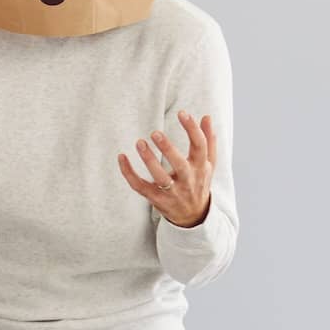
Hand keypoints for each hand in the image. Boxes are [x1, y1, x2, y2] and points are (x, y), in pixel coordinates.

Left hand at [118, 112, 217, 227]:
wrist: (194, 216)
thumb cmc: (198, 182)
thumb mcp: (208, 164)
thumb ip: (208, 141)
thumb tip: (207, 117)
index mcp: (201, 168)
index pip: (200, 146)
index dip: (192, 129)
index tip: (182, 113)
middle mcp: (188, 180)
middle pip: (180, 164)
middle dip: (168, 149)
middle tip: (155, 133)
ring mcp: (172, 191)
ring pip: (160, 177)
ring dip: (149, 160)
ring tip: (139, 142)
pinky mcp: (156, 198)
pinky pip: (140, 186)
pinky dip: (129, 173)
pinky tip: (121, 157)